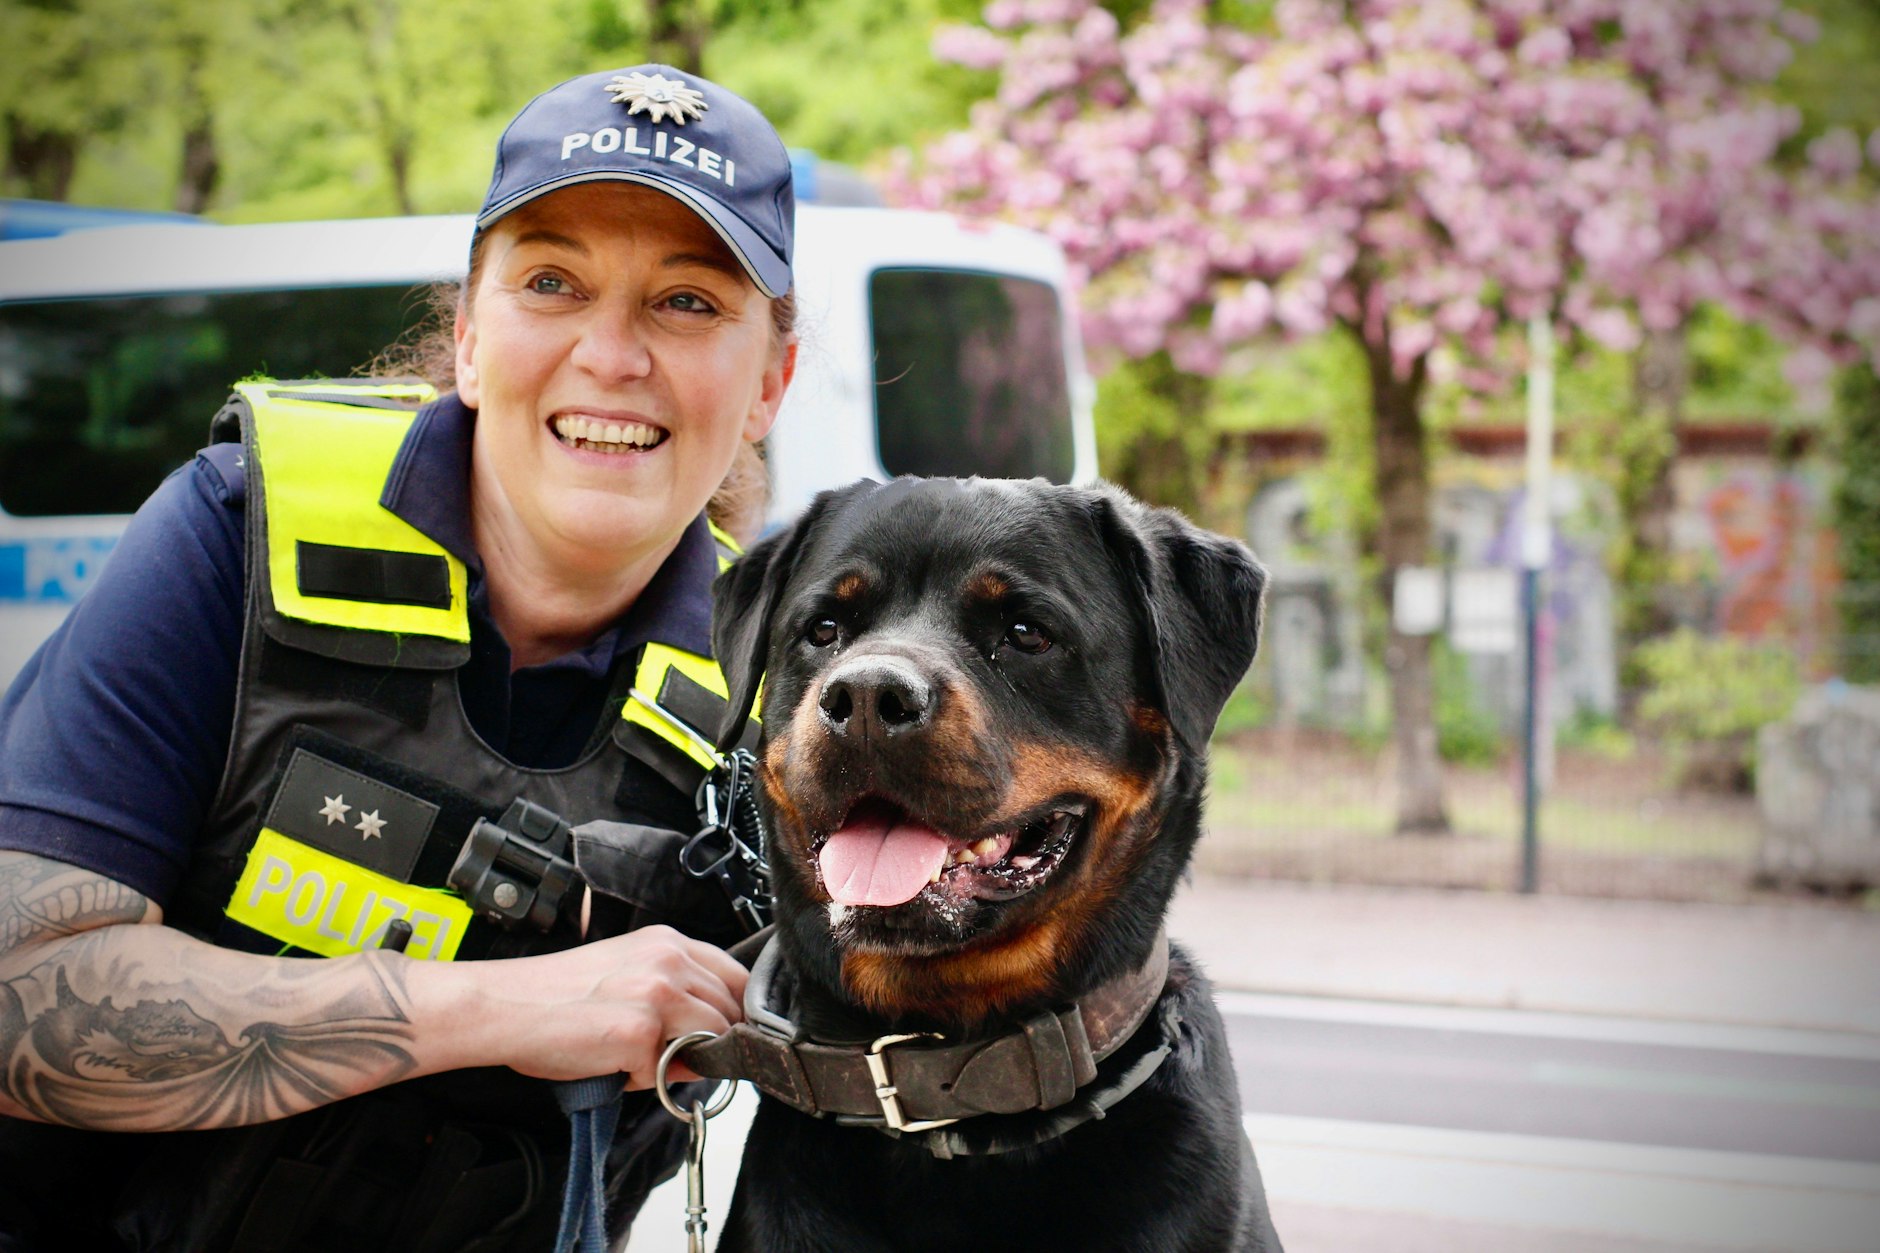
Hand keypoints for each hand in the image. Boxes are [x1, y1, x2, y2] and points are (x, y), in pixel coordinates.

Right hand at [424, 925, 747, 1087]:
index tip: (724, 1035)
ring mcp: (657, 995)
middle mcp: (668, 961)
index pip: (736, 978)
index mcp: (667, 942)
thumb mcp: (625, 976)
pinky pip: (664, 1073)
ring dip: (680, 1060)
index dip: (734, 1013)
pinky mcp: (639, 1032)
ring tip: (633, 1055)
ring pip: (710, 1042)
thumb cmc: (553, 995)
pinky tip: (609, 1063)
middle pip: (731, 1013)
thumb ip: (674, 998)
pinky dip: (641, 1080)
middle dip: (711, 1042)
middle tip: (669, 1054)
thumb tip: (710, 1043)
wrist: (504, 1006)